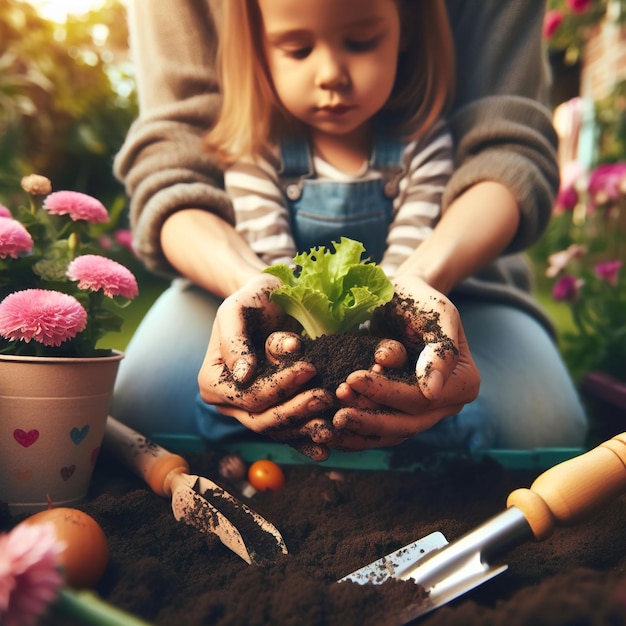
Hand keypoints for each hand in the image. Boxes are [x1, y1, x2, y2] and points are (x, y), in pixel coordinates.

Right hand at [197, 275, 335, 458]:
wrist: (274, 301)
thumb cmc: (253, 301)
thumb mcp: (236, 310)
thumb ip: (234, 341)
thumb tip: (242, 375)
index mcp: (212, 382)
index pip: (247, 396)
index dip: (278, 388)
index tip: (309, 369)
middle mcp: (229, 403)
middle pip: (262, 419)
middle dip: (296, 410)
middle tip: (326, 396)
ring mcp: (252, 412)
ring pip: (278, 431)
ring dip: (305, 430)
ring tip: (332, 424)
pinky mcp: (274, 413)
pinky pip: (289, 434)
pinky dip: (307, 441)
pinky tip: (326, 446)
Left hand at [332, 276, 479, 449]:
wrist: (402, 299)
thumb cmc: (420, 300)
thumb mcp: (438, 314)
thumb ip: (441, 350)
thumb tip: (433, 391)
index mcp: (464, 383)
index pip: (421, 398)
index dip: (387, 392)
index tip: (353, 378)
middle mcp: (447, 405)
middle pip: (407, 422)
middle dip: (370, 417)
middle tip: (337, 409)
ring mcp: (425, 413)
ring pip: (392, 432)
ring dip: (360, 430)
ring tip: (330, 420)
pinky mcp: (402, 413)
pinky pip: (381, 431)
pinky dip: (357, 434)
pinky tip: (331, 431)